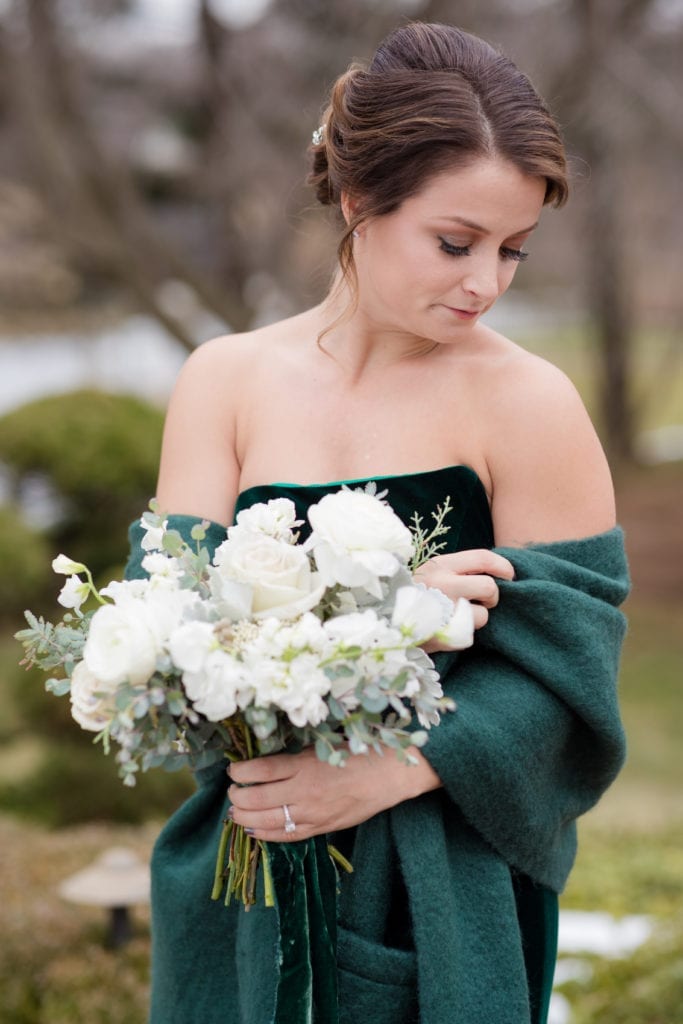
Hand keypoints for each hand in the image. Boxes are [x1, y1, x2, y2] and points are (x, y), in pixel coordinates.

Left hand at [227, 746, 440, 842]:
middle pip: (257, 799)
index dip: (240, 771)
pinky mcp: (322, 828)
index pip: (260, 771)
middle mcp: (305, 791)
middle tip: (232, 791)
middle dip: (237, 796)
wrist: (391, 775)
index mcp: (305, 765)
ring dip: (245, 817)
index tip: (233, 769)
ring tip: (236, 811)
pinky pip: (287, 836)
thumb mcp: (324, 745)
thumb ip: (296, 754)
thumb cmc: (359, 752)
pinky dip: (266, 834)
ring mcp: (313, 814)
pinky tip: (253, 830)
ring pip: (267, 821)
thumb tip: (266, 760)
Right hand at [414, 548, 514, 632]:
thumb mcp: (430, 572)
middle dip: (492, 597)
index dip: (503, 566)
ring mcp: (444, 611)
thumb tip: (493, 570)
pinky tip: (449, 630)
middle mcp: (443, 585)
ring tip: (459, 617)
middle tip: (483, 601)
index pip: (483, 558)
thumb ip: (457, 570)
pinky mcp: (444, 635)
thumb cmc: (412, 594)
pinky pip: (470, 635)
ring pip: (483, 615)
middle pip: (490, 587)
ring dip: (477, 618)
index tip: (509, 575)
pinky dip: (463, 634)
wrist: (382, 619)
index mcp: (440, 565)